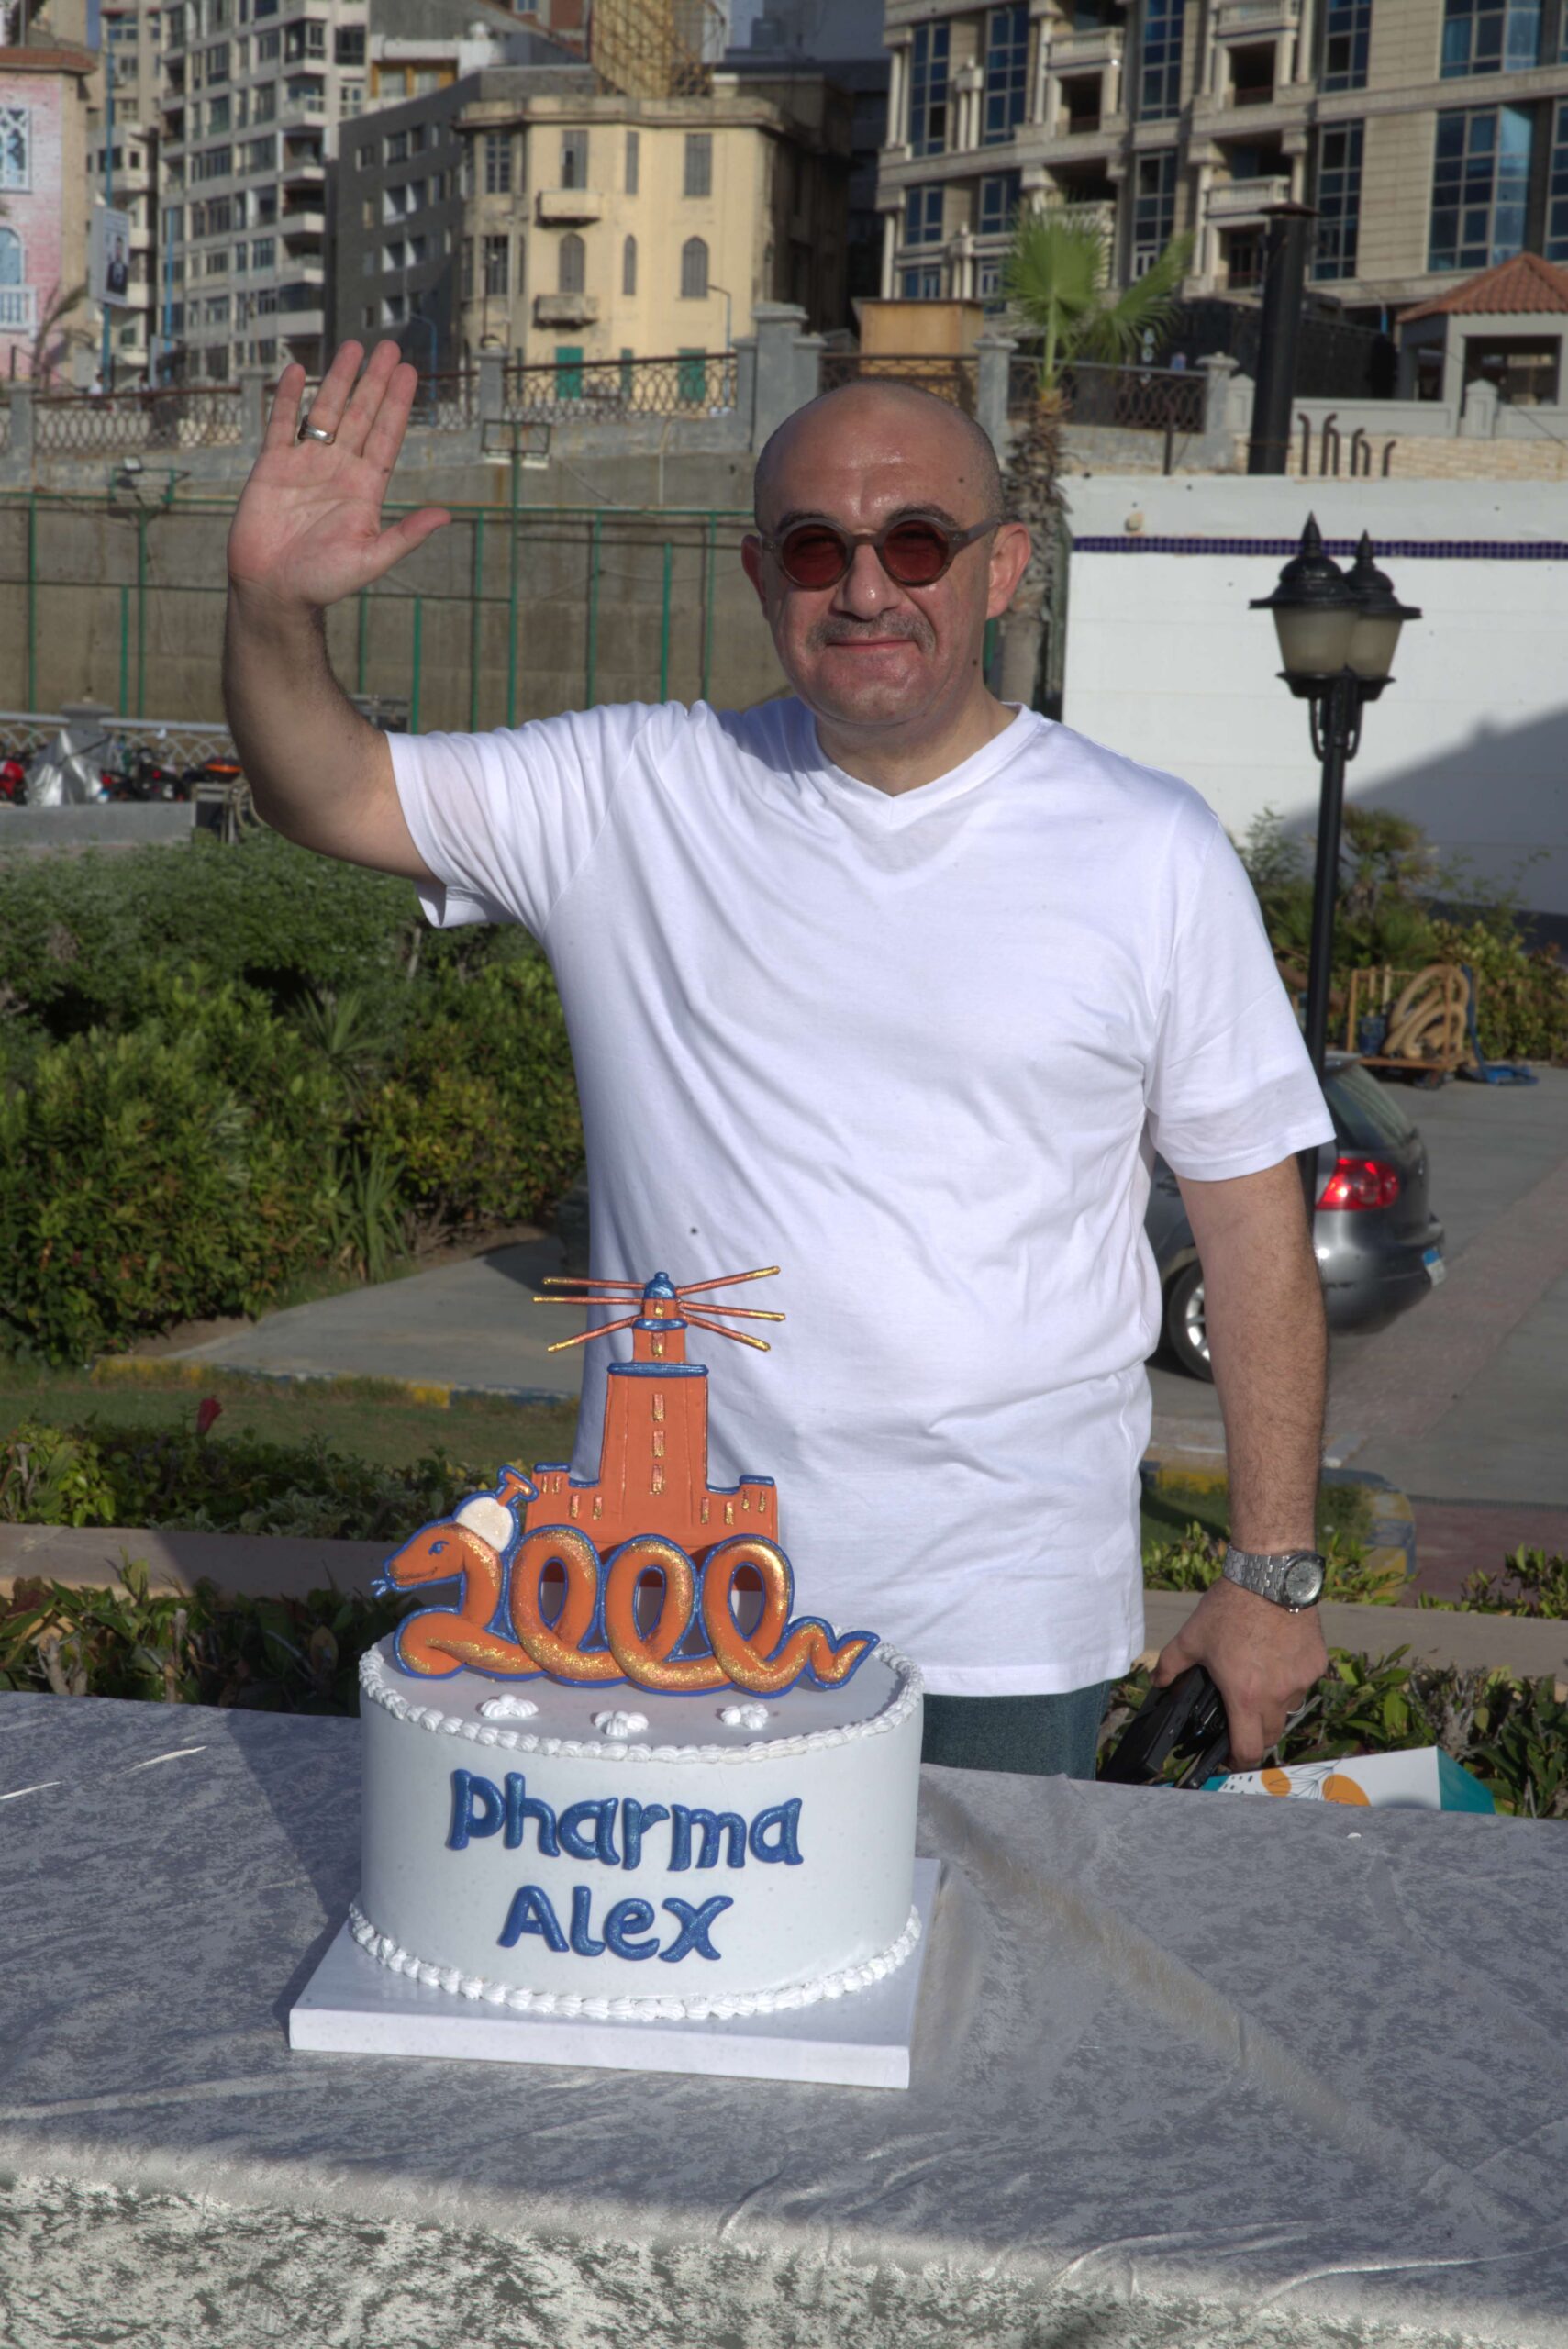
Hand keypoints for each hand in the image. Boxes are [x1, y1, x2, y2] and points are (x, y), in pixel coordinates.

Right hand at [227, 340, 449, 615]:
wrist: (273, 591)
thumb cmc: (323, 583)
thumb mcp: (372, 559)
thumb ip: (406, 535)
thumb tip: (446, 516)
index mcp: (365, 490)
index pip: (386, 437)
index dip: (398, 405)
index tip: (410, 373)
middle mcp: (338, 471)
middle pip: (361, 416)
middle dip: (375, 382)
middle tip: (390, 348)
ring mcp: (306, 466)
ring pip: (325, 412)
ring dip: (340, 380)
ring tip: (355, 348)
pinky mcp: (272, 467)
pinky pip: (282, 424)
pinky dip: (289, 398)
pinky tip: (301, 371)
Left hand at [1152, 1577, 1326, 1770]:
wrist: (1269, 1576)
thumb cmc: (1229, 1607)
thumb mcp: (1191, 1637)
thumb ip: (1171, 1665)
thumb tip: (1157, 1682)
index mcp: (1245, 1696)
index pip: (1248, 1750)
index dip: (1237, 1761)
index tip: (1230, 1758)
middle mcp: (1278, 1694)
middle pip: (1270, 1735)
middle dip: (1254, 1734)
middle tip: (1240, 1718)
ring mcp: (1301, 1680)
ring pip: (1289, 1708)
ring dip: (1274, 1704)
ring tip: (1258, 1678)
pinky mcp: (1317, 1663)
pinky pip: (1303, 1683)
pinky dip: (1290, 1678)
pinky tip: (1276, 1656)